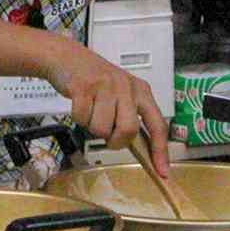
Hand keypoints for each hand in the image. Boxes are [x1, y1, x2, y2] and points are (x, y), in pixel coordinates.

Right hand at [43, 41, 171, 171]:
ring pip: (101, 128)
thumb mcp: (121, 94)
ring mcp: (105, 86)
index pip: (158, 125)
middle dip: (114, 140)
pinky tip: (79, 103)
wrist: (67, 57)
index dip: (160, 151)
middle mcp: (127, 87)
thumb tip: (142, 150)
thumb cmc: (95, 81)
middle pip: (128, 131)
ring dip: (92, 126)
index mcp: (141, 91)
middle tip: (106, 133)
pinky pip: (82, 118)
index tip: (162, 172)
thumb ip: (131, 116)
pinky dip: (78, 117)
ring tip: (90, 110)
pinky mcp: (84, 87)